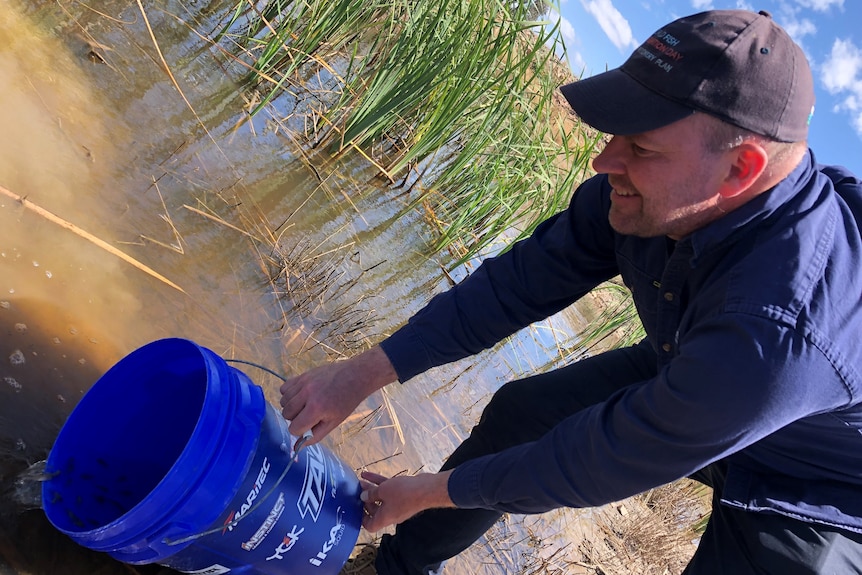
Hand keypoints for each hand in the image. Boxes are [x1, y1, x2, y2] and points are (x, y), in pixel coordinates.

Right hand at [279, 345, 396, 443]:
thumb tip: (298, 446)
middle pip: (286, 414)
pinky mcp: (302, 375)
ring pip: (283, 401)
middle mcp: (307, 394)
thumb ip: (315, 436)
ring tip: (304, 405)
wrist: (355, 376)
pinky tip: (300, 396)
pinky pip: (284, 388)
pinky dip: (288, 394)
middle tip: (308, 416)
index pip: (294, 428)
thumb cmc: (346, 402)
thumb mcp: (334, 423)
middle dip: (295, 419)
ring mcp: (303, 383)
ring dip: (291, 407)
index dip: (300, 431)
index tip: (308, 426)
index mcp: (316, 409)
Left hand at [358, 470, 455, 531]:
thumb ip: (371, 494)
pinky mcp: (404, 495)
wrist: (427, 489)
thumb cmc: (404, 493)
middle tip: (357, 490)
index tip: (356, 508)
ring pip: (381, 497)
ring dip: (371, 489)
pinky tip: (368, 473)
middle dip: (365, 499)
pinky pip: (389, 490)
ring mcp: (397, 504)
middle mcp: (390, 513)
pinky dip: (379, 482)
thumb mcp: (383, 491)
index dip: (361, 518)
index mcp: (384, 518)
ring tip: (360, 480)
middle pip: (374, 509)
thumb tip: (363, 496)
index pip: (369, 525)